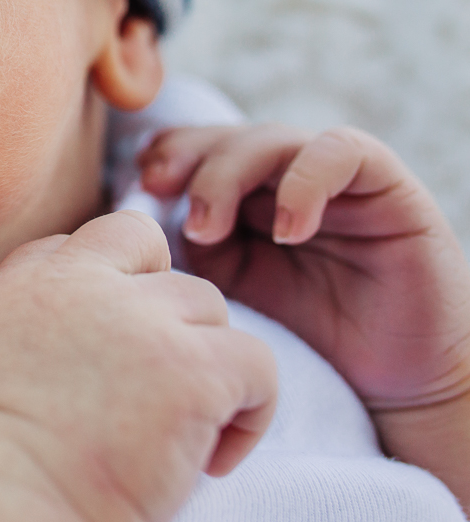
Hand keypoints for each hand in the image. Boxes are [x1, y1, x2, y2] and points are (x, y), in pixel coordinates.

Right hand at [0, 211, 274, 521]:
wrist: (18, 501)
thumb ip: (23, 310)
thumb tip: (67, 310)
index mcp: (27, 282)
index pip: (80, 241)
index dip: (105, 283)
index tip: (109, 344)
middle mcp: (83, 284)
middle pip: (147, 247)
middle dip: (158, 301)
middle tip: (157, 371)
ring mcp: (143, 322)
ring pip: (205, 302)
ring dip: (203, 353)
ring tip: (186, 421)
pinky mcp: (194, 370)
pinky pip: (256, 363)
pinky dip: (250, 410)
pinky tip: (215, 456)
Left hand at [140, 124, 469, 502]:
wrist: (397, 386)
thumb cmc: (307, 340)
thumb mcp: (228, 292)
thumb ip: (186, 251)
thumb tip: (124, 223)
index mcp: (243, 195)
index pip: (193, 147)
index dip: (160, 156)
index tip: (133, 190)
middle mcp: (285, 177)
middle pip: (224, 135)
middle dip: (184, 155)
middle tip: (158, 190)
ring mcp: (335, 177)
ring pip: (272, 137)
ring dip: (229, 172)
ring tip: (208, 228)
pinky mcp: (386, 186)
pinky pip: (341, 152)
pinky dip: (306, 182)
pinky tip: (287, 231)